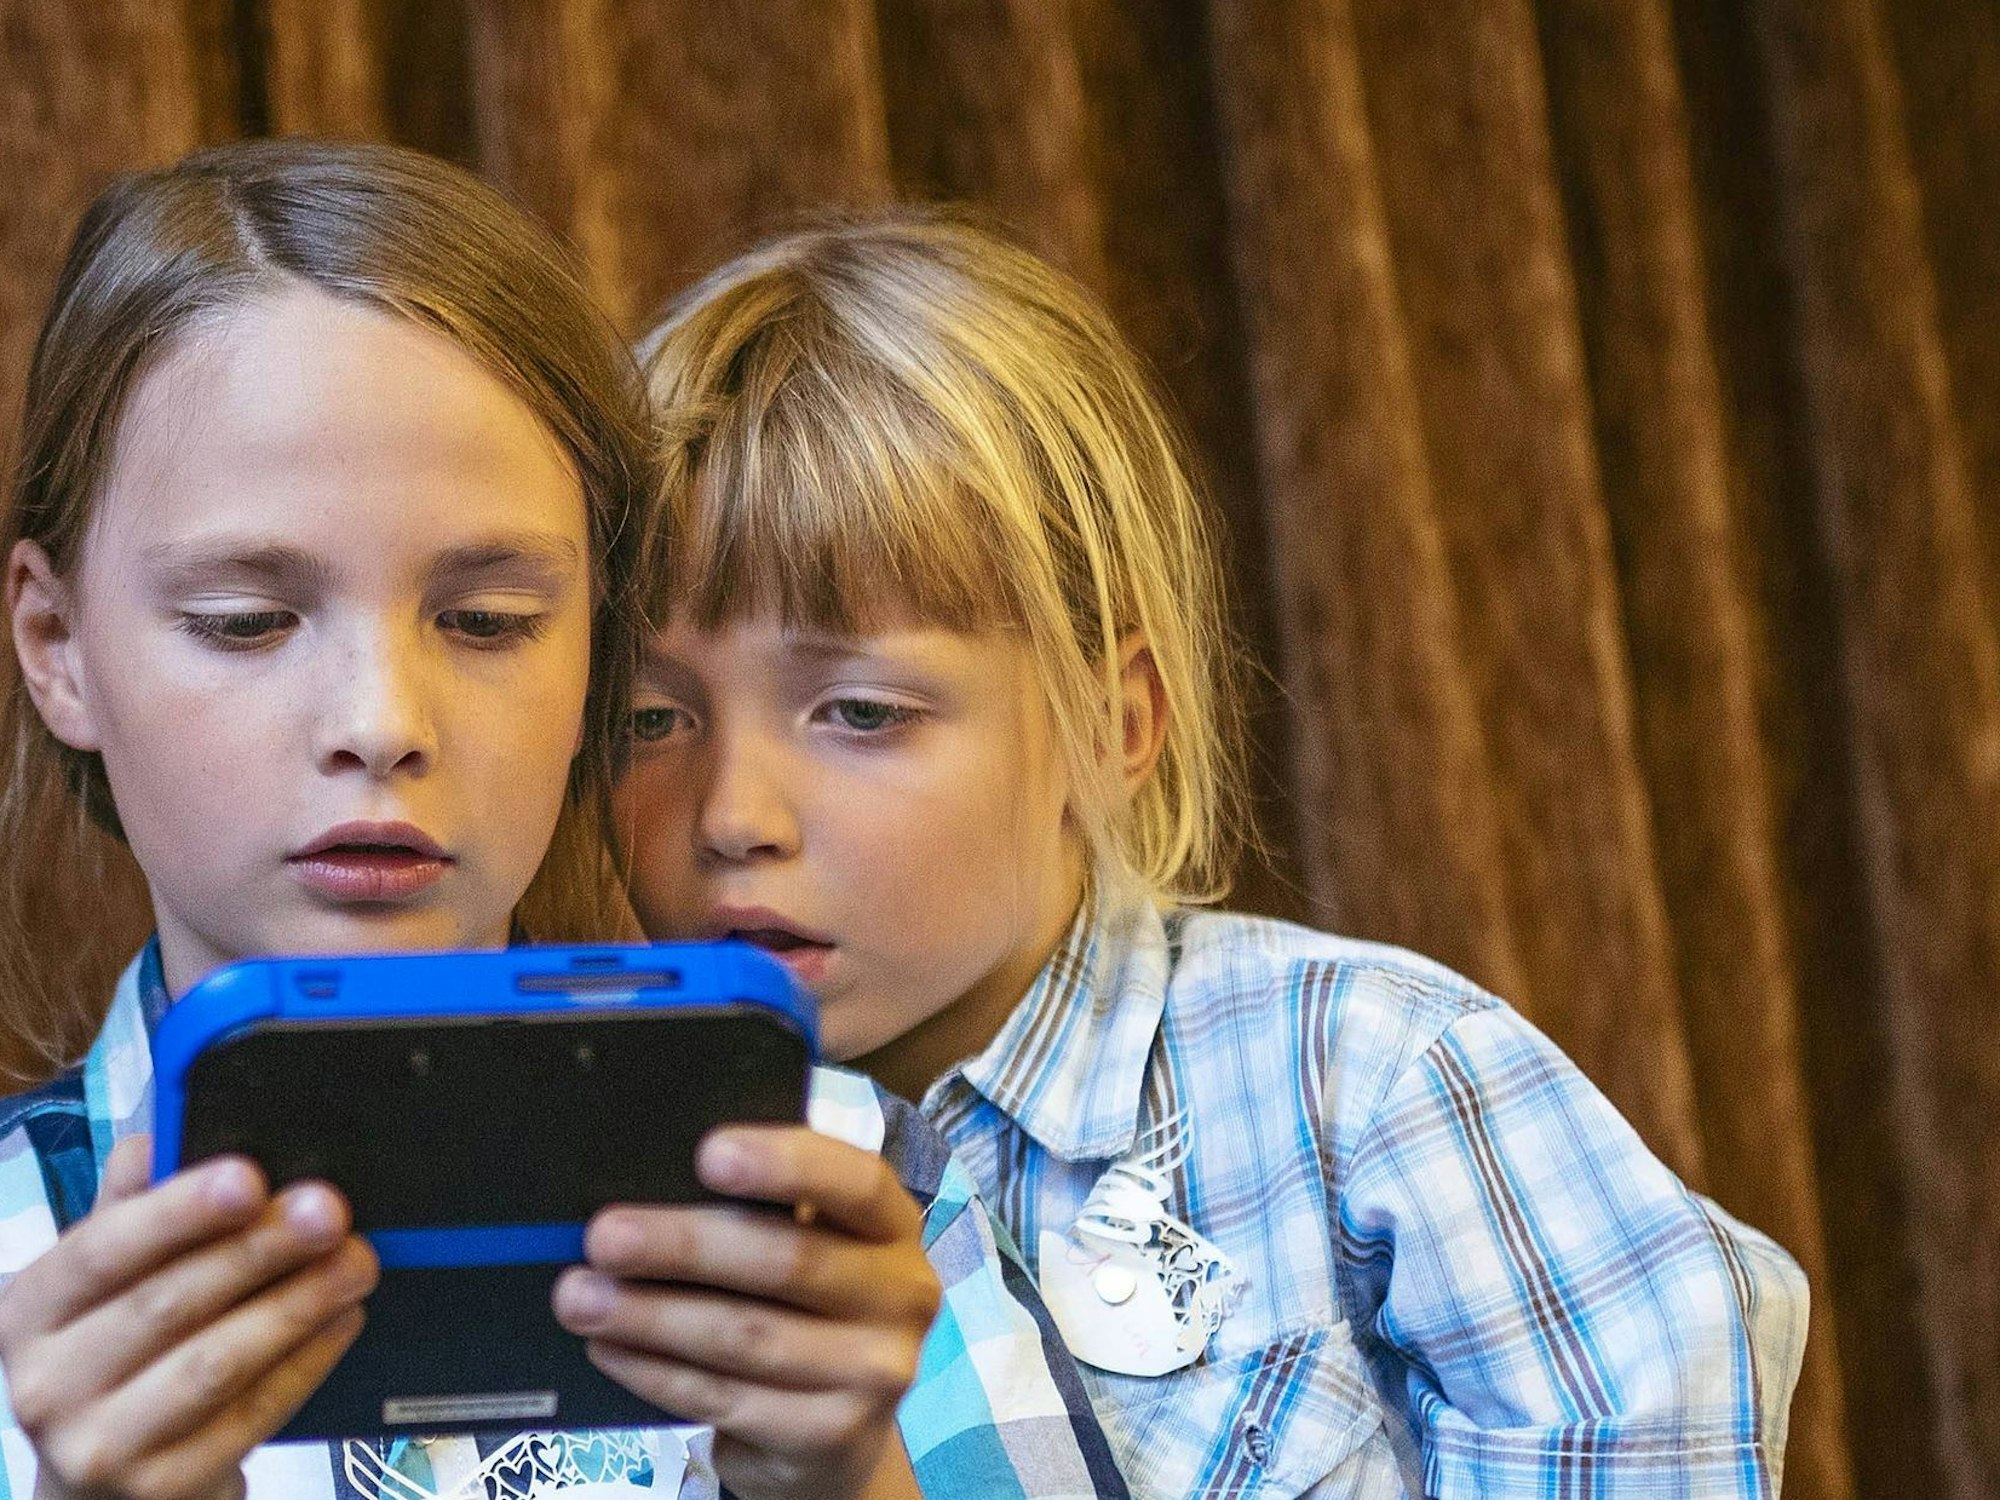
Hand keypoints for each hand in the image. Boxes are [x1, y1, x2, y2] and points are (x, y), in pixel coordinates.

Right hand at [0, 1137, 377, 1499]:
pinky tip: (344, 1318)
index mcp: (32, 1310)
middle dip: (260, 1250)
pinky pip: (254, 1413)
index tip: (249, 1175)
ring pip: (216, 1362)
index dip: (179, 1210)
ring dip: (297, 1304)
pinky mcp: (165, 1486)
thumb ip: (134, 1206)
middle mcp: (49, 1382)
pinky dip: (308, 1360)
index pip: (103, 1248)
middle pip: (169, 1303)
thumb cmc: (117, 1353)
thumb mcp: (108, 1281)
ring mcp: (103, 1445)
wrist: (107, 1478)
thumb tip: (160, 1135)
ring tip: (357, 1262)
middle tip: (330, 1211)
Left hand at [553, 1126, 939, 1499]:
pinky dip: (657, 1372)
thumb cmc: (802, 1311)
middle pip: (789, 1261)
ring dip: (652, 1315)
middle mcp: (902, 1296)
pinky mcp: (833, 1436)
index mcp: (893, 1227)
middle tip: (603, 1236)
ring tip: (579, 1297)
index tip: (707, 1153)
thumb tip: (652, 1182)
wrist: (838, 1436)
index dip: (785, 1164)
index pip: (854, 1182)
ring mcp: (875, 1373)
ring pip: (747, 1337)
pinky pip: (726, 1399)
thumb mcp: (807, 1249)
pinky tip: (609, 1348)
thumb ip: (762, 1215)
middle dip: (685, 1246)